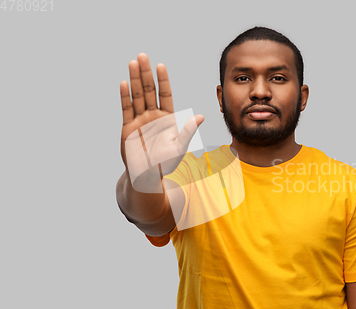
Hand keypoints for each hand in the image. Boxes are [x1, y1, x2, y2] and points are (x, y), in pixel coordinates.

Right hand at [120, 53, 203, 191]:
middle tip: (143, 56)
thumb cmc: (166, 162)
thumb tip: (201, 116)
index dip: (162, 80)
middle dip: (146, 73)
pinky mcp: (128, 127)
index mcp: (166, 118)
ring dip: (134, 79)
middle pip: (149, 90)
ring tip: (133, 63)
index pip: (165, 94)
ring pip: (137, 96)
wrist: (148, 175)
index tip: (160, 65)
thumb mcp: (180, 147)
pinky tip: (124, 83)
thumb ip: (188, 131)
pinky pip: (126, 109)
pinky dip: (125, 96)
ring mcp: (139, 120)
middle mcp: (152, 115)